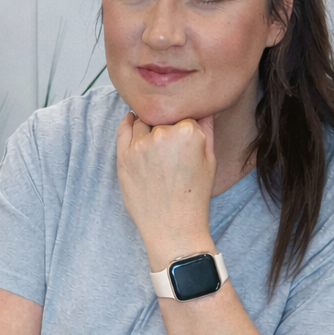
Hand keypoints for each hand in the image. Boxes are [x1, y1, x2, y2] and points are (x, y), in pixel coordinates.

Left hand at [116, 110, 216, 266]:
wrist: (173, 229)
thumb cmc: (194, 196)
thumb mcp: (210, 160)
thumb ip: (207, 128)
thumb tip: (205, 105)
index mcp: (188, 132)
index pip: (184, 114)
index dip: (184, 124)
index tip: (183, 134)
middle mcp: (163, 135)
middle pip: (163, 117)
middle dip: (166, 127)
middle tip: (170, 147)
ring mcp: (140, 146)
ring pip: (143, 121)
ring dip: (148, 127)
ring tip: (156, 147)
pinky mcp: (123, 157)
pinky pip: (123, 129)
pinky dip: (128, 122)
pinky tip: (132, 121)